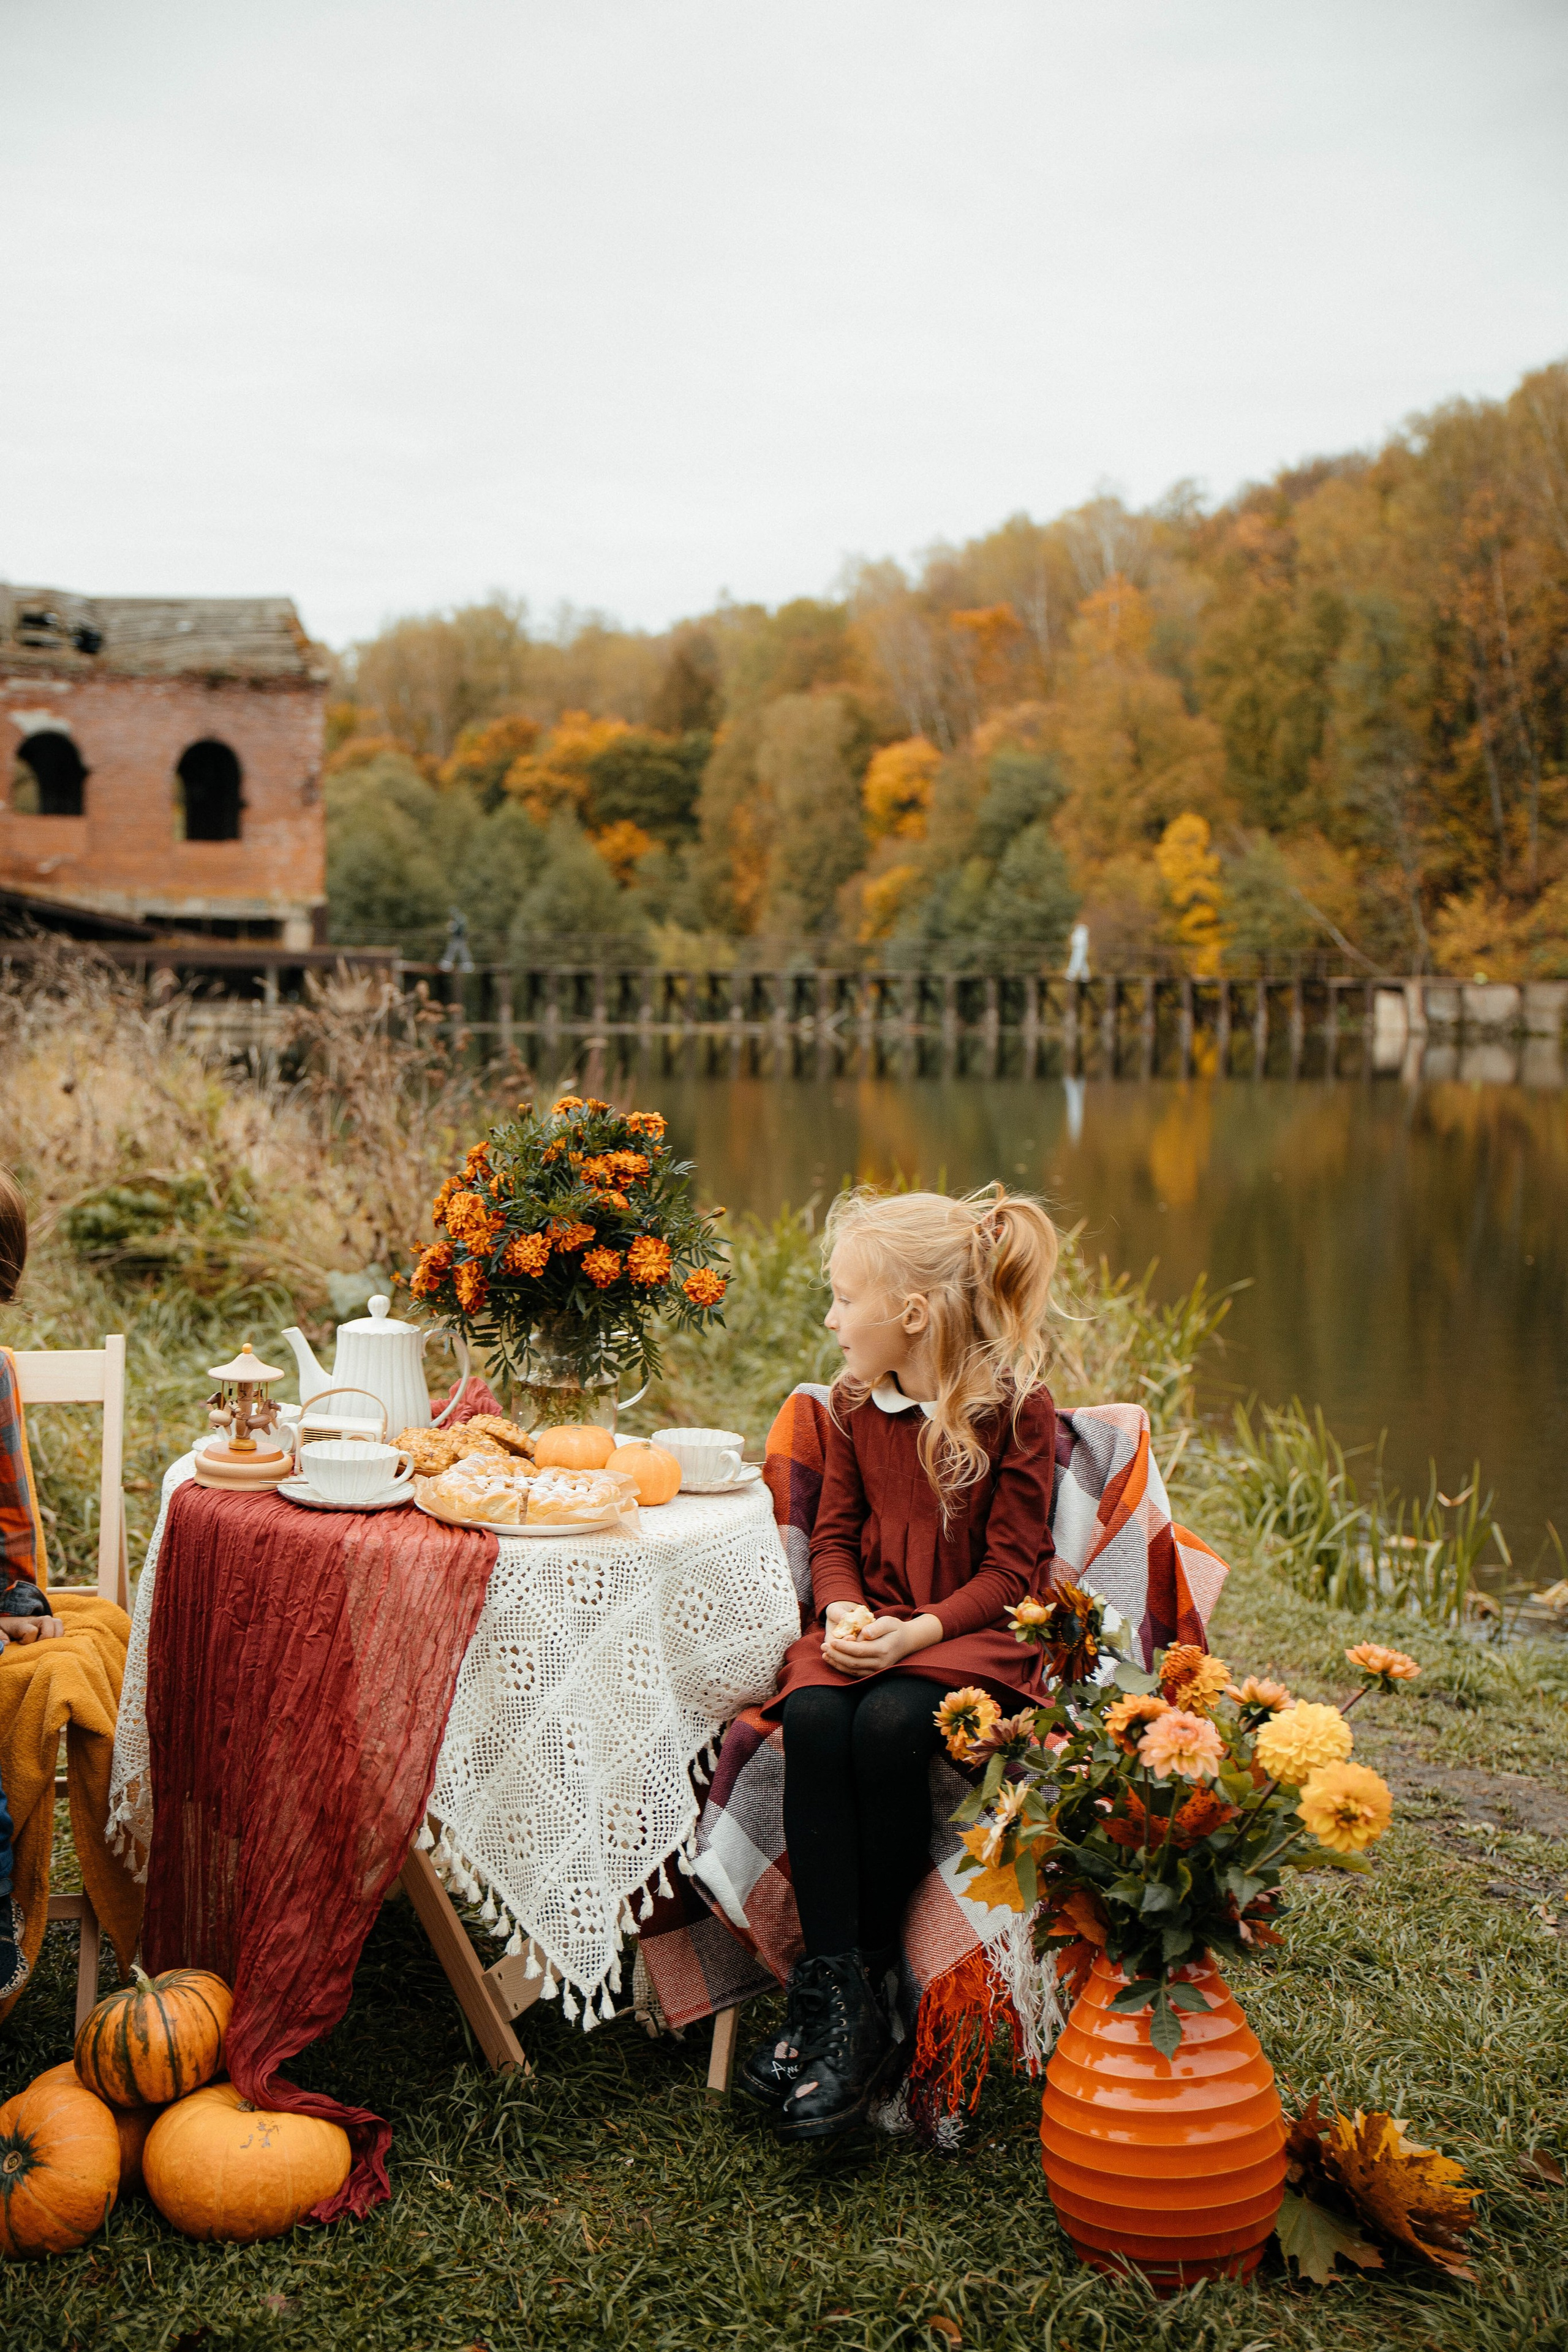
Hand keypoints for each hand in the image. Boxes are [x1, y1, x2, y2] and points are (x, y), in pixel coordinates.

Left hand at [0, 1616, 60, 1645]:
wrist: (9, 1622)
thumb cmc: (4, 1628)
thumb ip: (0, 1636)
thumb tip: (6, 1645)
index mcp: (22, 1624)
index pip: (31, 1630)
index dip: (28, 1640)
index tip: (21, 1644)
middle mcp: (36, 1620)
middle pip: (49, 1621)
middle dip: (46, 1637)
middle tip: (37, 1646)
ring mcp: (44, 1622)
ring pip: (58, 1624)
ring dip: (55, 1637)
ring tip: (46, 1646)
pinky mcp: (51, 1625)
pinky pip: (61, 1629)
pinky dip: (59, 1637)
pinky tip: (50, 1645)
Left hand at [822, 1609, 943, 1678]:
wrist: (907, 1641)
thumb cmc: (895, 1628)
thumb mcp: (888, 1621)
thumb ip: (876, 1627)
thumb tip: (864, 1633)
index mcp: (883, 1650)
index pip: (858, 1651)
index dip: (843, 1647)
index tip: (831, 1641)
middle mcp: (880, 1664)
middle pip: (853, 1663)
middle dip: (836, 1655)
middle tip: (823, 1647)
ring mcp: (877, 1671)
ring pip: (852, 1670)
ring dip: (837, 1663)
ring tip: (824, 1654)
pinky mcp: (873, 1673)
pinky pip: (855, 1673)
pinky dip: (842, 1668)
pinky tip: (833, 1660)